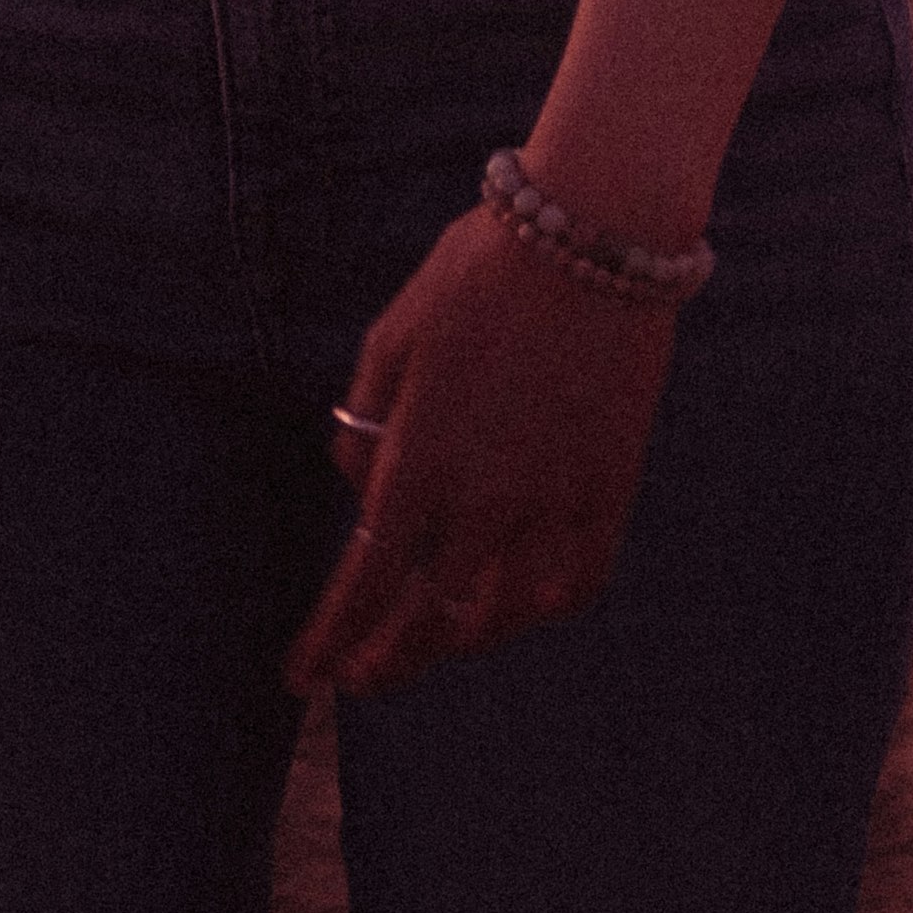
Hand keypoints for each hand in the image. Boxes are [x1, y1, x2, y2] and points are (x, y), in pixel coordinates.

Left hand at [283, 205, 677, 697]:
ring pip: (502, 616)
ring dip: (459, 643)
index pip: (365, 581)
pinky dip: (545, 609)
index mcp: (420, 459)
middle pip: (428, 619)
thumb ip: (365, 421)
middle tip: (361, 678)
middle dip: (386, 660)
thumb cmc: (477, 272)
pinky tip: (523, 608)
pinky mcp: (609, 488)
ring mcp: (553, 501)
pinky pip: (577, 582)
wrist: (590, 234)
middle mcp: (484, 498)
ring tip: (436, 643)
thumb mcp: (393, 334)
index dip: (331, 638)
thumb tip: (359, 489)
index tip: (303, 675)